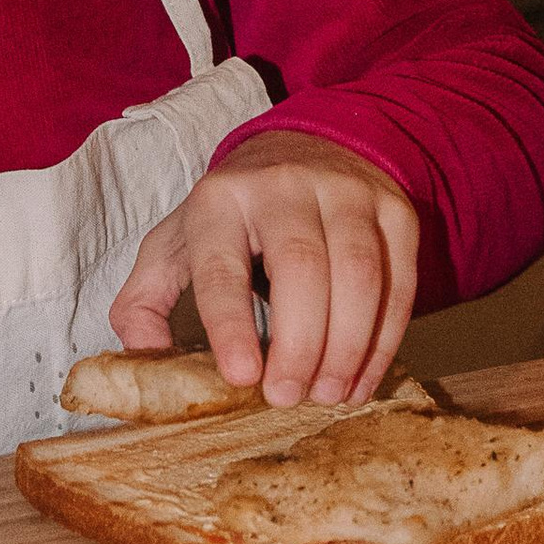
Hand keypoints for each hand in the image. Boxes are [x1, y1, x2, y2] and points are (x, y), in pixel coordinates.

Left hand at [109, 133, 418, 408]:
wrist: (309, 146)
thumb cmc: (234, 216)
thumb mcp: (177, 244)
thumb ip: (146, 300)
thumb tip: (144, 359)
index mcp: (220, 199)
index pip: (222, 265)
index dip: (230, 323)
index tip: (241, 377)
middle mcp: (285, 186)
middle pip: (301, 267)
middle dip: (298, 344)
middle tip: (287, 398)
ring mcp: (347, 193)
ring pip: (358, 274)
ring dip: (347, 347)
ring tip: (327, 395)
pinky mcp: (394, 211)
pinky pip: (400, 282)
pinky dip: (384, 340)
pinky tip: (360, 379)